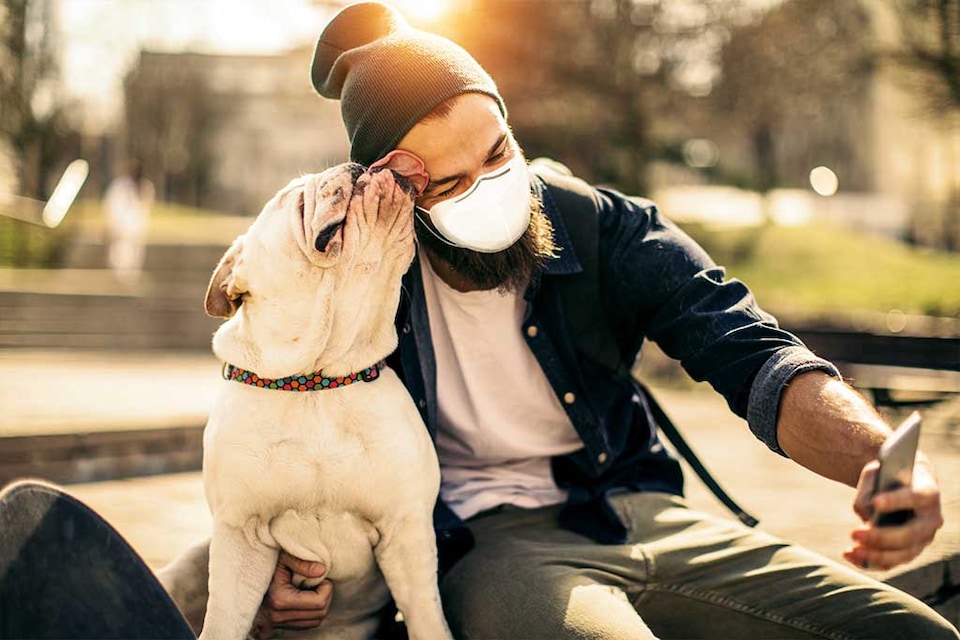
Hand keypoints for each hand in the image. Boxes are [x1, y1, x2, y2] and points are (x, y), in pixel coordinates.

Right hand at [252, 552, 332, 638]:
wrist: (249, 576)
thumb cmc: (269, 563)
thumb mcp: (285, 557)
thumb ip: (303, 563)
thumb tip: (322, 571)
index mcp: (279, 600)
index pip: (319, 602)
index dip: (327, 587)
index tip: (320, 575)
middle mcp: (278, 616)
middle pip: (320, 614)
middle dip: (326, 595)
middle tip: (319, 580)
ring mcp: (278, 624)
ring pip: (316, 621)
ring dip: (320, 604)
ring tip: (312, 588)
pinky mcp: (281, 626)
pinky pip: (307, 624)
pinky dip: (312, 611)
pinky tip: (306, 597)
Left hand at [843, 456, 943, 570]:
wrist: (899, 483)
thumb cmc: (888, 474)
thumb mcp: (877, 472)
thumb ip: (870, 489)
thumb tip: (867, 515)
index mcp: (928, 492)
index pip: (916, 497)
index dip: (897, 501)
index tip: (876, 502)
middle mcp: (931, 519)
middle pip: (911, 534)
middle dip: (882, 537)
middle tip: (854, 533)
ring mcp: (922, 539)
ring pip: (904, 554)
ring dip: (876, 555)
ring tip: (852, 550)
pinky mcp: (908, 550)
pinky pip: (892, 562)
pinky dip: (870, 562)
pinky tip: (849, 555)